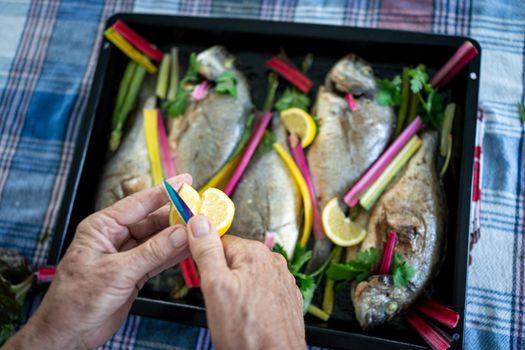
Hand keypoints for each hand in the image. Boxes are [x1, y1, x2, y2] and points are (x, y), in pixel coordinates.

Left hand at [4, 175, 192, 349]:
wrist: (68, 334)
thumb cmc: (76, 301)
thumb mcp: (116, 273)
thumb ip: (151, 252)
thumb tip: (180, 233)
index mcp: (102, 228)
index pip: (138, 204)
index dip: (164, 192)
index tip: (185, 182)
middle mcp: (114, 237)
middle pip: (151, 221)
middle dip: (175, 216)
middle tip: (200, 212)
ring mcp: (126, 255)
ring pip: (158, 239)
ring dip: (178, 236)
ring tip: (200, 229)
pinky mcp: (134, 272)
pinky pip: (158, 258)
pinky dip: (174, 254)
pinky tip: (190, 249)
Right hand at [186, 215, 305, 349]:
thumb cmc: (247, 331)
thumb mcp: (215, 286)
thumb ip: (207, 251)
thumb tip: (199, 221)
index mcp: (254, 252)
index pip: (220, 241)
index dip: (206, 260)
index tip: (203, 276)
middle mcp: (273, 262)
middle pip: (234, 259)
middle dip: (222, 277)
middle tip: (219, 300)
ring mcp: (282, 280)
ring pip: (248, 276)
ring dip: (237, 290)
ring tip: (234, 313)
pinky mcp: (286, 298)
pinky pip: (261, 290)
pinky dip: (252, 301)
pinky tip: (248, 317)